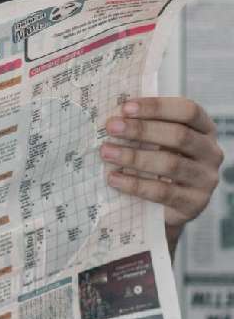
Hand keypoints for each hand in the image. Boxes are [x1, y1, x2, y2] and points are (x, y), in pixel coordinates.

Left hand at [100, 96, 222, 240]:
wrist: (165, 211)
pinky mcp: (194, 203)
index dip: (157, 107)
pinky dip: (135, 184)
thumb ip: (146, 129)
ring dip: (133, 156)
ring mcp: (205, 179)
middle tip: (112, 127)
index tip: (126, 108)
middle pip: (179, 135)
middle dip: (141, 130)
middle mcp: (210, 152)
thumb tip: (114, 116)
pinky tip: (114, 179)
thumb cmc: (159, 169)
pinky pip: (162, 192)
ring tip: (107, 152)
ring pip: (170, 164)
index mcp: (204, 129)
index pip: (187, 110)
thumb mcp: (158, 145)